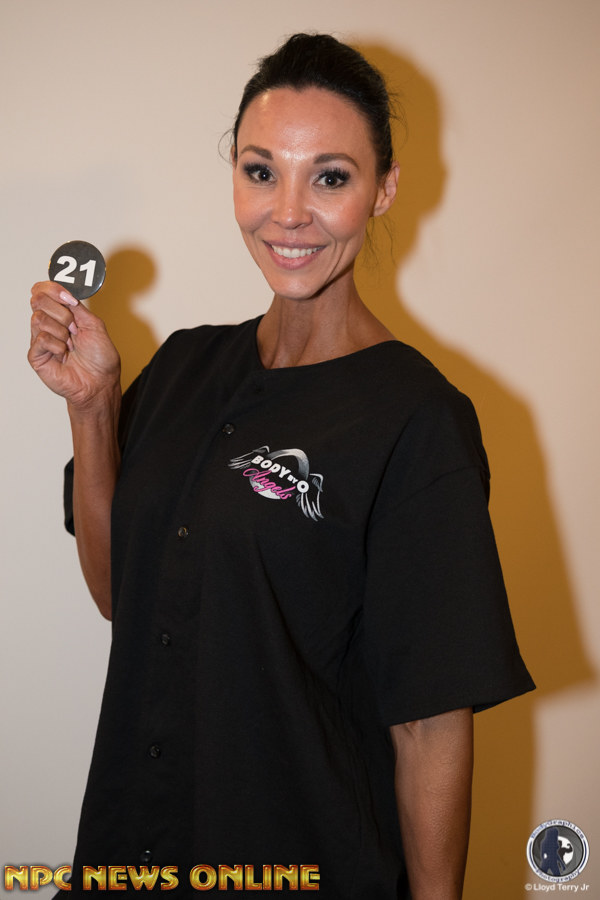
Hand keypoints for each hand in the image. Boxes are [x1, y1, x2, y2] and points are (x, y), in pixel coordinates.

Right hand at [28, 281, 120, 409]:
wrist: (99, 383)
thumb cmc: (100, 359)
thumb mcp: (94, 325)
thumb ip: (78, 307)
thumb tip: (65, 293)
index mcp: (61, 314)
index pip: (44, 291)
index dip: (52, 288)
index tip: (68, 298)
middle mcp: (49, 324)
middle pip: (38, 300)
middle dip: (62, 313)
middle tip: (74, 328)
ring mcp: (41, 339)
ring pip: (39, 318)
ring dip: (61, 331)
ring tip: (70, 345)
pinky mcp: (36, 355)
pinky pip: (41, 338)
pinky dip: (57, 345)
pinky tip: (63, 355)